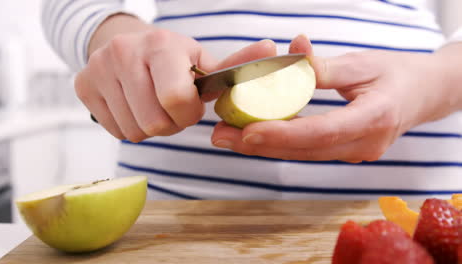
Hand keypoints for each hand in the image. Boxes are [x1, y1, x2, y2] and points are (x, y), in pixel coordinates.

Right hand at [75, 15, 276, 141]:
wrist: (126, 43)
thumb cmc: (171, 59)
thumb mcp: (201, 60)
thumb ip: (235, 65)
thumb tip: (272, 50)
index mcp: (160, 46)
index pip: (175, 100)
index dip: (187, 114)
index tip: (189, 105)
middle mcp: (124, 54)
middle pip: (154, 124)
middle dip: (170, 124)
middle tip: (171, 108)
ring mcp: (99, 70)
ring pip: (134, 132)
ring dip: (151, 127)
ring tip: (153, 105)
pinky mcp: (83, 86)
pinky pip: (115, 131)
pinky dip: (130, 126)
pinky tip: (134, 106)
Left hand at [211, 35, 454, 162]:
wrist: (424, 94)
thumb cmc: (397, 74)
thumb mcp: (363, 63)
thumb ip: (324, 66)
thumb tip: (292, 50)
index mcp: (374, 118)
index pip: (322, 132)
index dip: (284, 134)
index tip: (248, 131)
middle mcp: (364, 144)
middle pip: (305, 150)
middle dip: (261, 145)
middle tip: (222, 136)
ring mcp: (355, 153)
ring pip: (303, 154)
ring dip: (265, 147)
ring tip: (228, 138)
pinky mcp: (346, 152)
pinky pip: (309, 151)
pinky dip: (281, 144)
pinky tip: (254, 136)